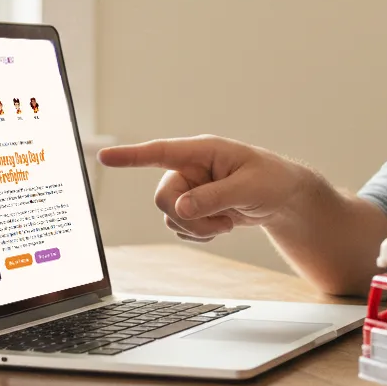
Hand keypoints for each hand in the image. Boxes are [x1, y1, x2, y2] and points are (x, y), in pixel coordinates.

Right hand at [98, 135, 311, 242]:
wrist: (283, 199)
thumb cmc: (271, 181)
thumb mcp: (247, 188)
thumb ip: (213, 197)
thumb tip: (180, 209)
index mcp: (203, 151)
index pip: (161, 152)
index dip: (131, 156)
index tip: (103, 156)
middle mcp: (190, 168)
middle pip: (163, 198)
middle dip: (188, 217)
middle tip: (221, 223)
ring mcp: (190, 188)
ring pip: (170, 217)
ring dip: (198, 228)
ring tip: (228, 222)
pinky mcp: (193, 207)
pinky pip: (180, 228)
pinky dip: (200, 234)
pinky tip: (222, 226)